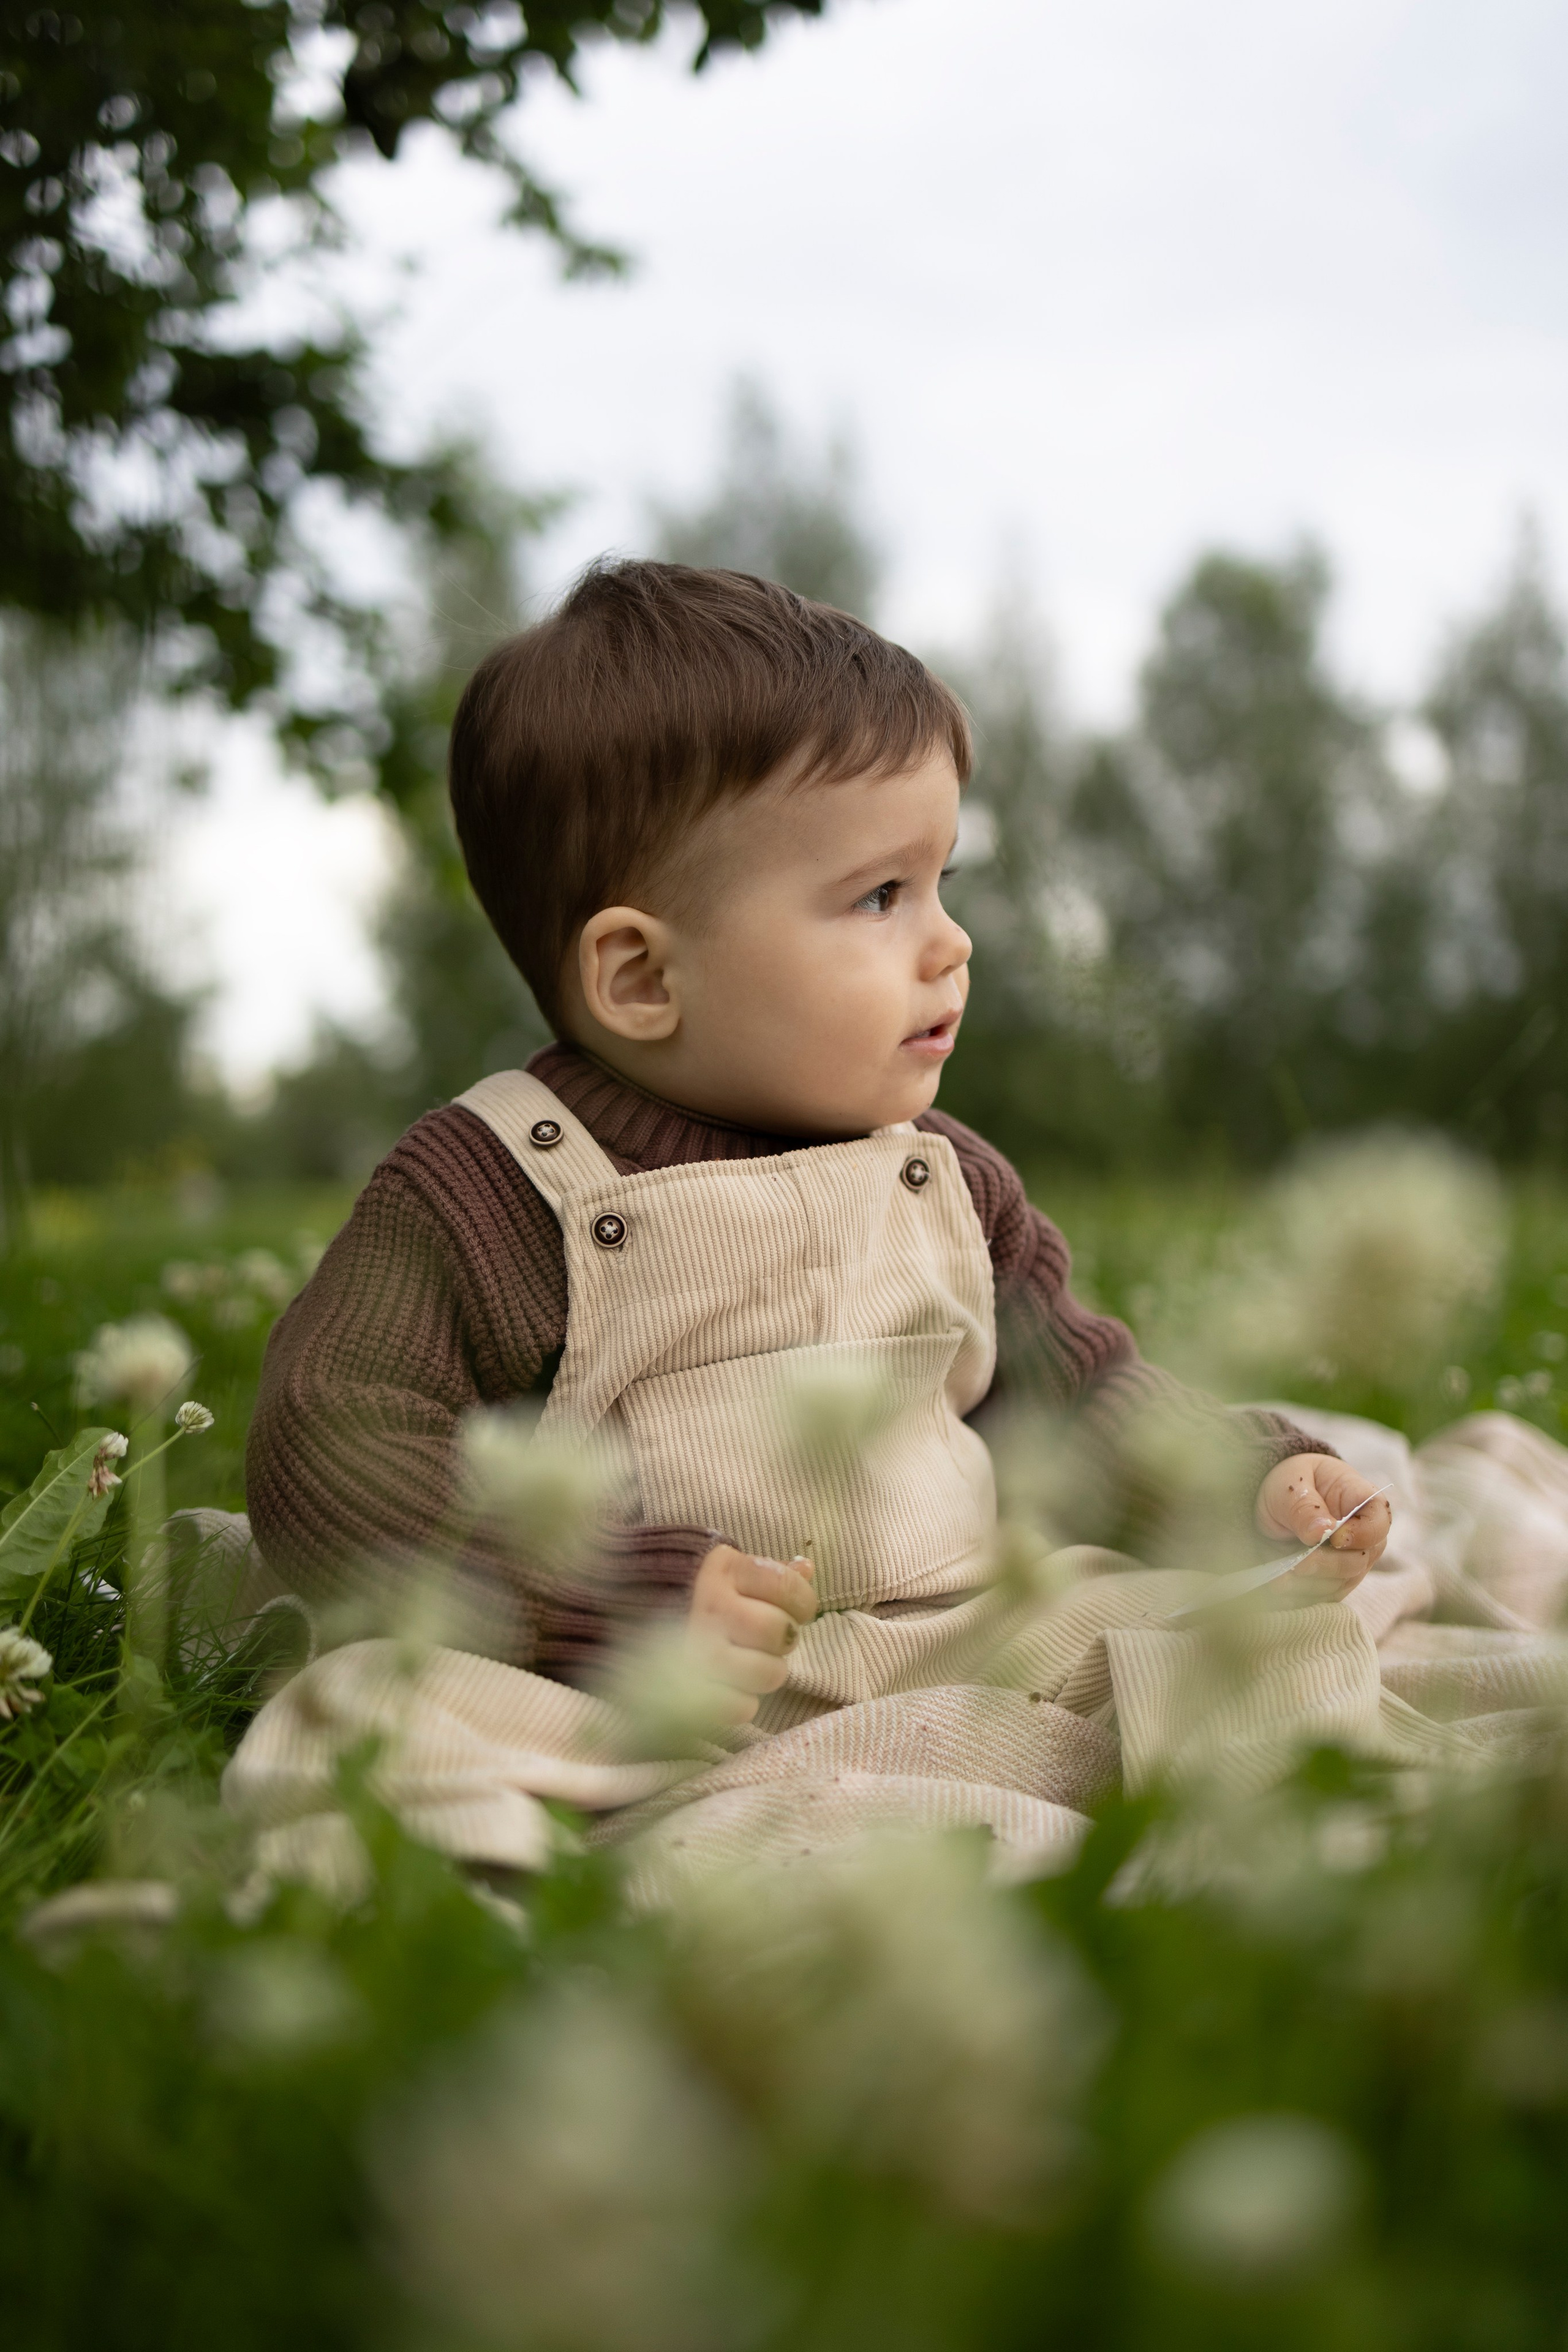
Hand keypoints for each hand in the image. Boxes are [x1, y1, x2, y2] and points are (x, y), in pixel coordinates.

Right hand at [687, 1543, 817, 1723]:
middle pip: (779, 1631)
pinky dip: (742, 1701)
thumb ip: (768, 1572)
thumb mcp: (725, 1570)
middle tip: (767, 1639)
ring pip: (768, 1673)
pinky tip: (729, 1685)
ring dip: (767, 1671)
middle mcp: (711, 1609)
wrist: (620, 1614)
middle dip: (783, 1638)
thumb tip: (807, 1568)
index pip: (788, 1586)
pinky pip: (741, 1707)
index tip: (797, 1609)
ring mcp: (698, 1651)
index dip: (803, 1602)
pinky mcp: (687, 1690)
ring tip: (750, 1663)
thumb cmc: (687, 1591)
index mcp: (723, 1571)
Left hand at [1255, 1455, 1392, 1593]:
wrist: (1276, 1501)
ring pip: (1342, 1582)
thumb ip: (1304, 1507)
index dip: (1363, 1534)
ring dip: (1311, 1583)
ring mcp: (1351, 1561)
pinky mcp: (1333, 1580)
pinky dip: (1302, 1593)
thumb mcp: (1291, 1486)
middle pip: (1359, 1560)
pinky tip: (1280, 1585)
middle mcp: (1364, 1536)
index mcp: (1361, 1500)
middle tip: (1297, 1564)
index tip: (1336, 1538)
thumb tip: (1321, 1532)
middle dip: (1327, 1564)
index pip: (1378, 1523)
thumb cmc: (1291, 1483)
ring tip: (1280, 1577)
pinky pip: (1325, 1595)